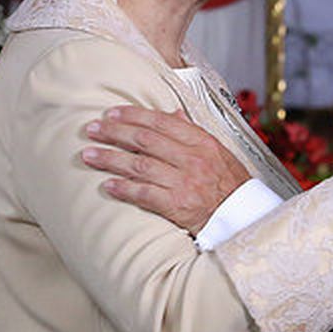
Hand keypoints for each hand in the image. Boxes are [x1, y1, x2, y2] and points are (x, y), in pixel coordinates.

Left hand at [80, 106, 249, 232]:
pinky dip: (124, 188)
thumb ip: (192, 132)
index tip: (111, 113)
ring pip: (139, 165)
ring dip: (110, 158)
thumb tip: (172, 114)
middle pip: (145, 139)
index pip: (161, 122)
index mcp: (202, 142)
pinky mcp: (178, 206)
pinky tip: (107, 184)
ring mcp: (184, 182)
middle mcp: (192, 159)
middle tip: (92, 129)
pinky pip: (144, 194)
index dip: (132, 115)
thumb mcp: (218, 152)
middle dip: (114, 132)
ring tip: (88, 154)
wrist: (244, 218)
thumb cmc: (231, 185)